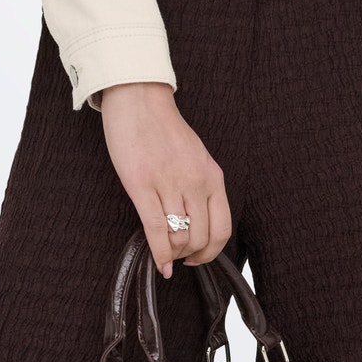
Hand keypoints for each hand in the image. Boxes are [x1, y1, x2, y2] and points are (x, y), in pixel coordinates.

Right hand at [97, 83, 231, 278]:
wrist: (139, 99)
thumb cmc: (163, 128)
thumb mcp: (195, 157)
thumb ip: (200, 185)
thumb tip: (197, 220)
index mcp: (212, 175)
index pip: (222, 228)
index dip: (212, 251)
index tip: (199, 257)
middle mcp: (196, 181)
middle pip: (202, 238)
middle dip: (191, 256)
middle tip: (179, 257)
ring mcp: (169, 183)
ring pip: (181, 238)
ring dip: (174, 253)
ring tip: (166, 252)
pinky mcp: (142, 185)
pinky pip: (156, 230)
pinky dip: (159, 253)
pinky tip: (159, 262)